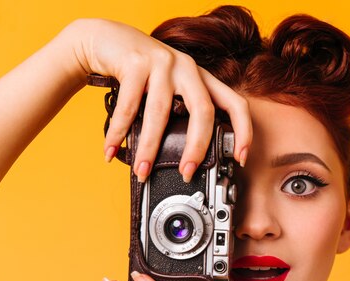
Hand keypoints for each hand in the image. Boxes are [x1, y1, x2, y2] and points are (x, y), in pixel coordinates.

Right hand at [69, 19, 251, 180]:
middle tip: (187, 172)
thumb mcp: (169, 89)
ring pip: (160, 113)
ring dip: (149, 148)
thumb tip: (184, 158)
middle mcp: (187, 68)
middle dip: (197, 147)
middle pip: (203, 111)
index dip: (244, 131)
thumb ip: (180, 114)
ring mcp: (163, 63)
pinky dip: (118, 133)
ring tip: (142, 171)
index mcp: (201, 78)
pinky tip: (112, 150)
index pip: (235, 103)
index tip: (241, 158)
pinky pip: (127, 107)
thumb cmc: (140, 71)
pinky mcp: (135, 62)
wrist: (105, 38)